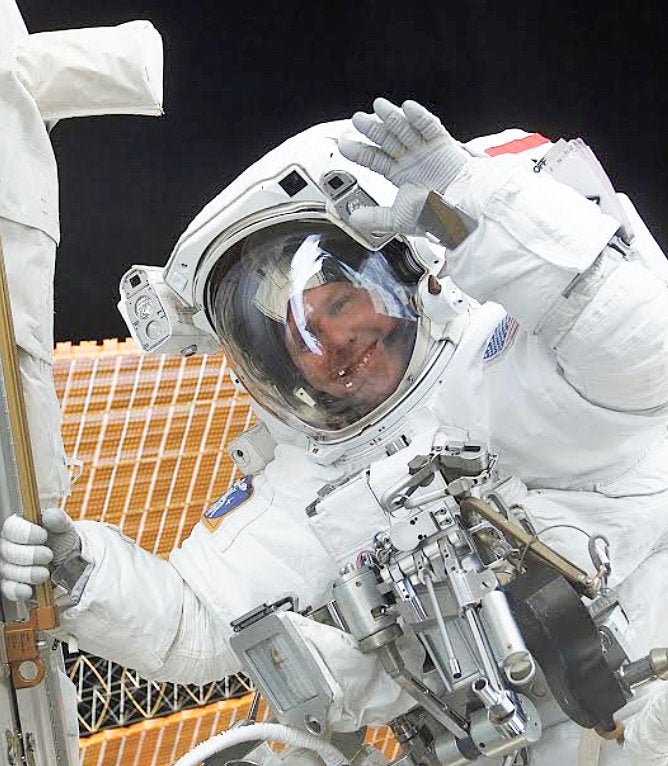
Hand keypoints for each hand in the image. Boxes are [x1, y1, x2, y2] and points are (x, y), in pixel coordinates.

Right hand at [0, 508, 80, 600]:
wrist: (68, 562)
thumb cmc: (61, 541)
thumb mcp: (64, 528)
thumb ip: (58, 519)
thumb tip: (50, 516)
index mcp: (18, 528)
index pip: (11, 528)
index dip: (26, 533)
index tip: (43, 536)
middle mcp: (8, 547)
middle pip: (8, 551)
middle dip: (29, 555)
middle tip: (48, 556)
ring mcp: (7, 567)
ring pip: (8, 571)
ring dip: (28, 573)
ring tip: (46, 573)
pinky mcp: (11, 585)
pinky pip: (8, 589)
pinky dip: (18, 590)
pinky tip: (29, 590)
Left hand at [338, 98, 469, 236]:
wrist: (461, 214)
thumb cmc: (435, 216)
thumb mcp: (399, 219)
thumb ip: (376, 218)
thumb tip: (353, 219)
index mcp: (399, 173)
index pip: (374, 158)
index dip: (359, 151)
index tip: (343, 145)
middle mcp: (410, 158)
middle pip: (386, 139)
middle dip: (371, 129)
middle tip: (357, 120)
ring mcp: (425, 149)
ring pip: (404, 129)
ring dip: (392, 117)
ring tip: (378, 106)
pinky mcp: (442, 144)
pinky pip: (429, 126)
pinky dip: (419, 117)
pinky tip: (407, 108)